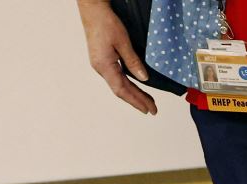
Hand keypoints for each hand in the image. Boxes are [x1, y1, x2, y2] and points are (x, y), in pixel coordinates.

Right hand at [77, 0, 156, 114]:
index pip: (122, 89)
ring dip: (134, 93)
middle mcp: (100, 68)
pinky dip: (128, 84)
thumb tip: (144, 79)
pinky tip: (136, 87)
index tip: (148, 109)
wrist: (93, 10)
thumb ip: (133, 61)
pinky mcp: (103, 60)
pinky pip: (117, 77)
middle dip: (137, 100)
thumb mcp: (123, 42)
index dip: (136, 101)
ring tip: (147, 101)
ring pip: (119, 84)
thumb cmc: (105, 22)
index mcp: (103, 65)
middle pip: (121, 90)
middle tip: (152, 109)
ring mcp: (101, 64)